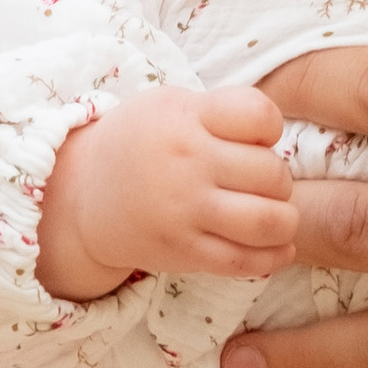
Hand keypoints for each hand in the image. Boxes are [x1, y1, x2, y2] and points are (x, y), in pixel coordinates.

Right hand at [39, 87, 298, 301]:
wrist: (82, 196)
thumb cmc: (142, 143)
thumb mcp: (172, 105)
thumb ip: (223, 113)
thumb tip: (280, 142)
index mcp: (186, 118)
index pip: (260, 115)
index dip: (271, 128)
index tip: (256, 139)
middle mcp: (186, 163)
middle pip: (272, 172)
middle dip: (279, 180)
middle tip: (262, 183)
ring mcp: (185, 212)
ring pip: (269, 221)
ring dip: (285, 220)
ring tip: (275, 215)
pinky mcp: (184, 253)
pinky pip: (247, 262)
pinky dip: (275, 256)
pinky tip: (278, 246)